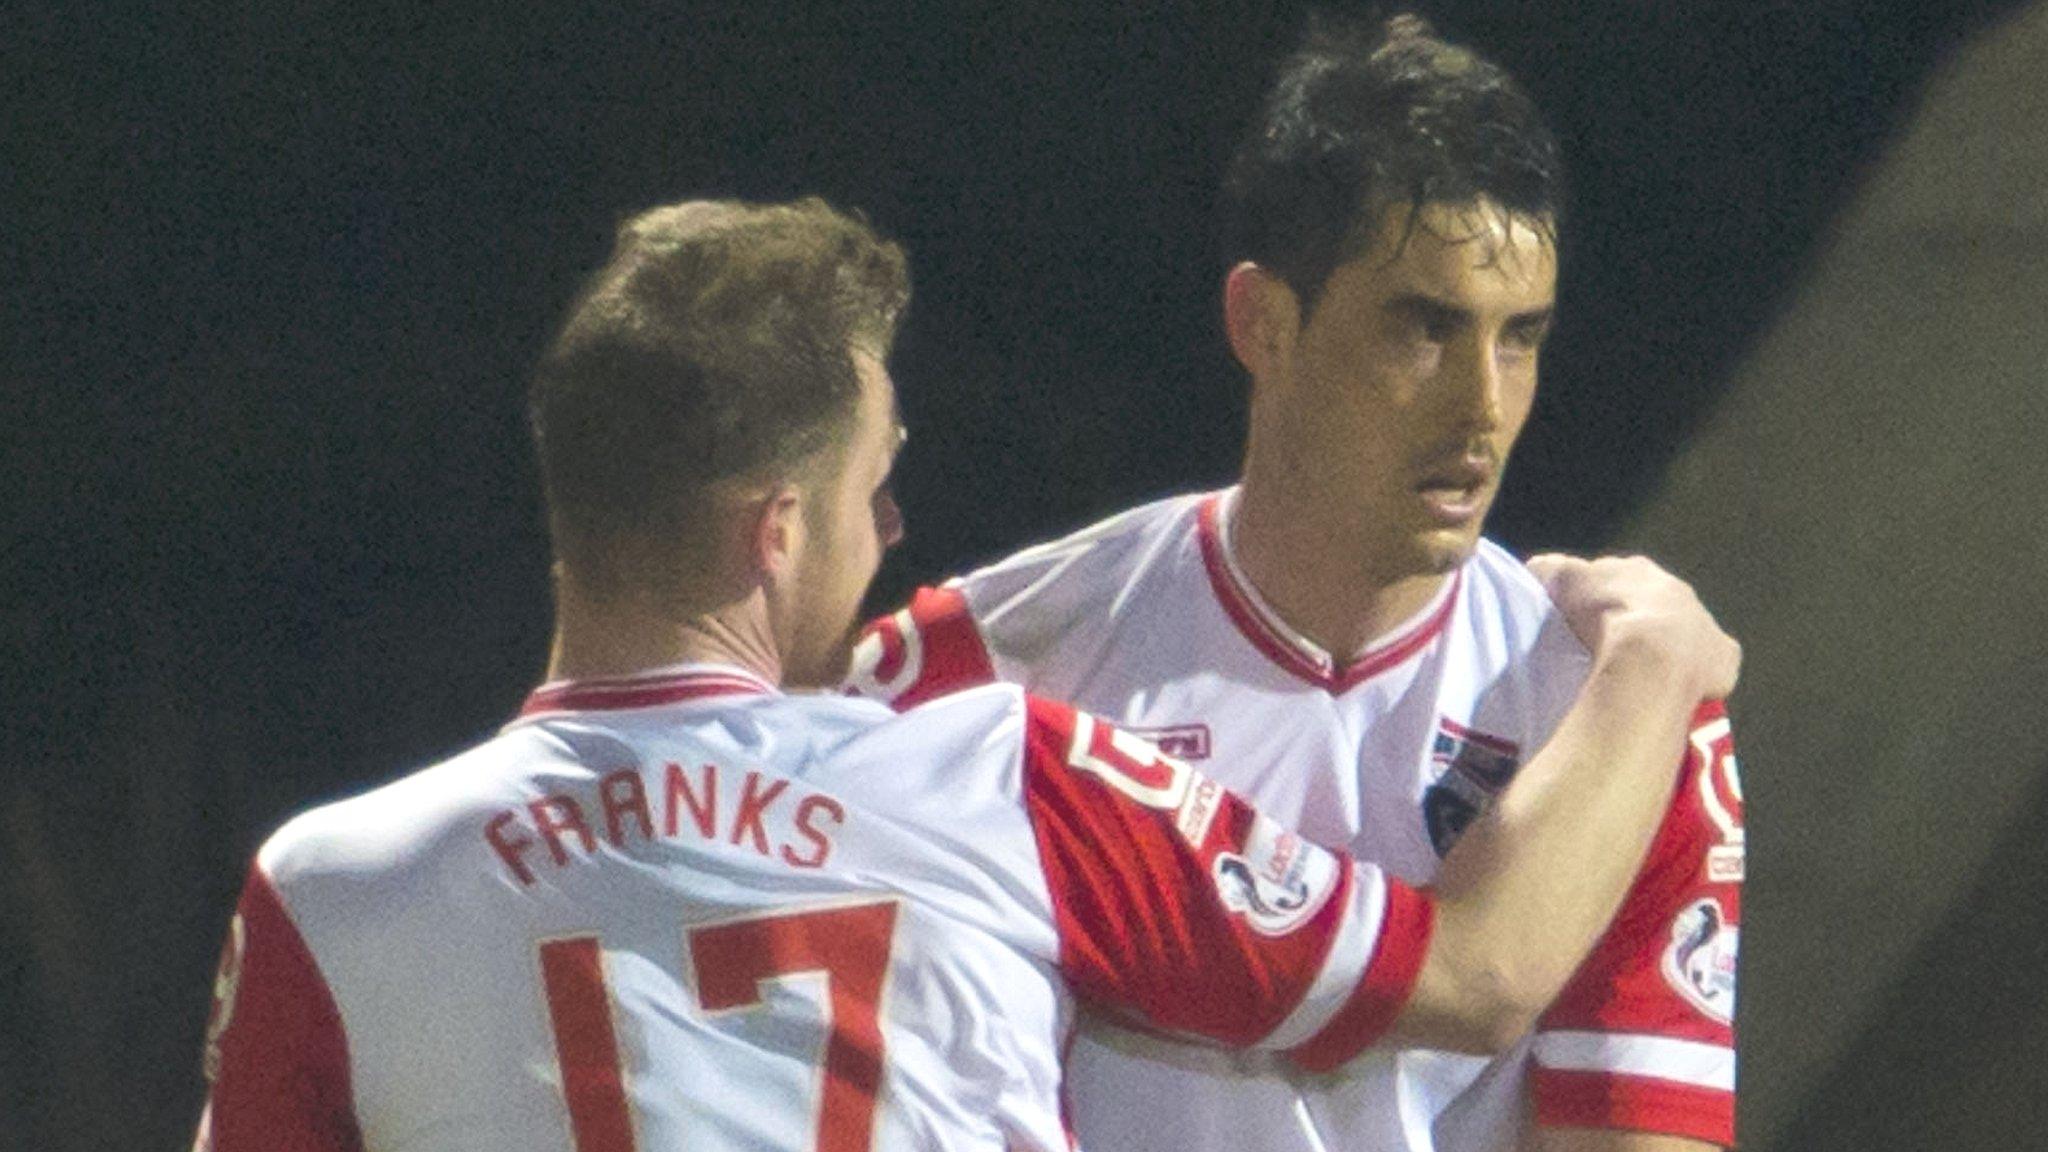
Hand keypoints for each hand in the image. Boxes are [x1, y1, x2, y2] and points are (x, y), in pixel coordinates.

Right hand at [1527, 553, 1740, 701]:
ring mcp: (1704, 622)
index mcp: (1638, 571)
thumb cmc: (1602, 614)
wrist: (1652, 653)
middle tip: (1612, 646)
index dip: (1600, 596)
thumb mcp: (1561, 582)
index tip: (1585, 616)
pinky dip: (1698, 674)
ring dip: (1666, 646)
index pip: (1616, 578)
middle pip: (1653, 603)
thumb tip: (1541, 570)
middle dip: (1636, 619)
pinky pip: (1711, 664)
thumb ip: (1551, 572)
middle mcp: (1676, 589)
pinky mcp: (1724, 656)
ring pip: (1684, 631)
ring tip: (1641, 672)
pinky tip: (1677, 690)